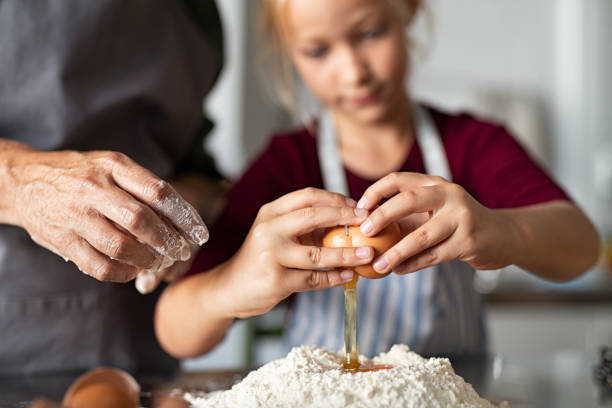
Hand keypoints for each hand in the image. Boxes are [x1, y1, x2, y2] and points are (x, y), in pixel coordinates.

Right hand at [9, 149, 208, 287]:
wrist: (22, 181)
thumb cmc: (79, 173)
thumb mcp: (110, 165)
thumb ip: (140, 185)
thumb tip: (180, 217)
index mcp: (112, 166)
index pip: (158, 191)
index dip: (184, 216)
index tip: (199, 232)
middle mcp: (94, 188)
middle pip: (141, 220)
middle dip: (168, 240)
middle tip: (181, 251)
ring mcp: (76, 216)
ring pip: (121, 246)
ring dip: (147, 260)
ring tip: (158, 262)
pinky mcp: (63, 241)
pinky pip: (100, 266)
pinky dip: (123, 273)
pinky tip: (133, 271)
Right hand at [218, 187, 373, 318]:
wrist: (230, 288)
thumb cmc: (261, 258)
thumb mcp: (275, 233)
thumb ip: (303, 225)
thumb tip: (347, 218)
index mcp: (270, 213)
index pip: (307, 196)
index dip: (335, 199)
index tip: (356, 206)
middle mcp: (268, 230)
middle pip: (313, 216)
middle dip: (345, 217)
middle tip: (367, 222)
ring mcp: (271, 256)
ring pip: (318, 254)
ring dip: (346, 254)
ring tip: (367, 254)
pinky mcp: (276, 281)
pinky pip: (313, 279)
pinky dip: (334, 278)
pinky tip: (348, 275)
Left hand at [356, 172, 515, 273]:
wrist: (501, 236)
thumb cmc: (455, 224)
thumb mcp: (431, 212)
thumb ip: (402, 217)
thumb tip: (363, 230)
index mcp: (434, 183)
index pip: (398, 180)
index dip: (375, 192)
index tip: (358, 210)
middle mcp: (449, 194)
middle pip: (408, 200)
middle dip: (382, 216)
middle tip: (364, 232)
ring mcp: (461, 217)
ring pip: (421, 235)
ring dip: (396, 252)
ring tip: (378, 264)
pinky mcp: (469, 241)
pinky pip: (434, 255)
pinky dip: (413, 264)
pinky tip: (398, 271)